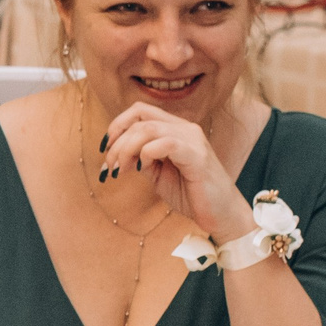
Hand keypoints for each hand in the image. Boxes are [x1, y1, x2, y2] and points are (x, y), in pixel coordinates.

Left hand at [100, 104, 255, 243]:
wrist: (220, 214)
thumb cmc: (191, 194)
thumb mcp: (157, 174)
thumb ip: (140, 159)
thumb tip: (113, 156)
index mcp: (174, 129)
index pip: (139, 111)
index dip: (117, 125)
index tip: (105, 149)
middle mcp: (184, 128)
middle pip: (140, 116)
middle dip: (117, 140)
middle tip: (111, 166)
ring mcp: (192, 139)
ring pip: (148, 128)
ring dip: (126, 148)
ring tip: (121, 170)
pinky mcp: (197, 155)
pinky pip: (165, 143)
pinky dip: (145, 154)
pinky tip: (141, 170)